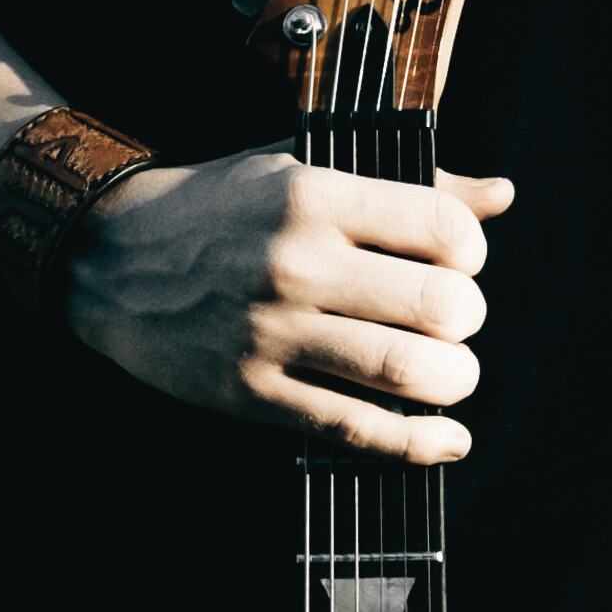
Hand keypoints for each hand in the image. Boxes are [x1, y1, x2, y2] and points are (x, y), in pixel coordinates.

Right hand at [66, 153, 515, 461]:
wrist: (110, 259)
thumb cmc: (218, 209)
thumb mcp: (302, 168)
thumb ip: (406, 187)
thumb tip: (501, 197)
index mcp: (314, 196)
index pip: (443, 230)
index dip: (471, 254)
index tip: (457, 265)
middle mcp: (297, 263)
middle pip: (438, 306)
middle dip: (466, 322)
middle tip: (453, 325)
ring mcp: (272, 333)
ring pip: (405, 372)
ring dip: (452, 382)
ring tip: (448, 376)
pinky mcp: (252, 394)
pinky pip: (354, 429)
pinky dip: (416, 443)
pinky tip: (446, 439)